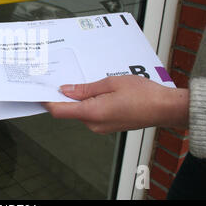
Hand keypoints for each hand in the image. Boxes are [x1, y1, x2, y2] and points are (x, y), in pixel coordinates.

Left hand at [43, 75, 188, 133]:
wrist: (165, 108)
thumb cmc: (143, 94)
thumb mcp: (110, 83)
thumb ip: (85, 88)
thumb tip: (66, 90)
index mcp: (92, 113)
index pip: (60, 111)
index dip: (47, 102)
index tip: (40, 93)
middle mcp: (94, 124)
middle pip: (70, 111)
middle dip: (66, 96)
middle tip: (64, 78)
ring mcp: (102, 128)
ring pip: (81, 112)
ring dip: (80, 99)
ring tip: (89, 82)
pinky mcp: (108, 126)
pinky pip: (92, 114)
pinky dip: (90, 103)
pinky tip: (98, 91)